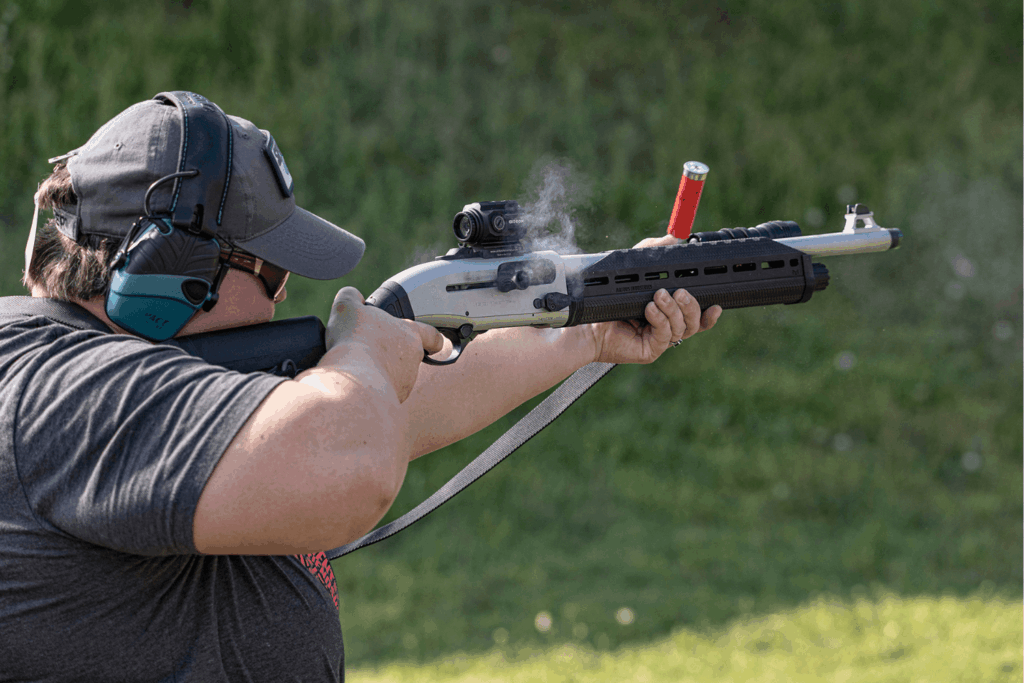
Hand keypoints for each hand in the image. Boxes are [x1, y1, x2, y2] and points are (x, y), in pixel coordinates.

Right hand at [325, 287, 443, 401]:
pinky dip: (373, 390)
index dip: (433, 337)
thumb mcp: (346, 308)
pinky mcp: (393, 400)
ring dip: (383, 373)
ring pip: (397, 377)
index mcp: (408, 334)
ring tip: (359, 368)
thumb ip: (351, 297)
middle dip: (394, 355)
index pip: (431, 334)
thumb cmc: (356, 342)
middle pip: (410, 357)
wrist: (354, 381)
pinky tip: (357, 384)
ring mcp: (405, 382)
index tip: (434, 341)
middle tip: (374, 352)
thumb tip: (352, 297)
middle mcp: (412, 360)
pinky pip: (384, 394)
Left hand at [587, 234, 721, 364]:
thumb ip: (652, 250)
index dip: (709, 312)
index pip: (697, 315)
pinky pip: (665, 335)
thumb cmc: (606, 298)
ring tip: (658, 297)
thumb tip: (673, 239)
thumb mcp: (631, 267)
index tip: (716, 303)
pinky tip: (650, 309)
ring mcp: (659, 340)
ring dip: (674, 310)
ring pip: (683, 328)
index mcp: (667, 312)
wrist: (585, 322)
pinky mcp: (650, 349)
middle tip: (679, 292)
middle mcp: (666, 327)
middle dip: (692, 306)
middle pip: (695, 322)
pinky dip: (661, 320)